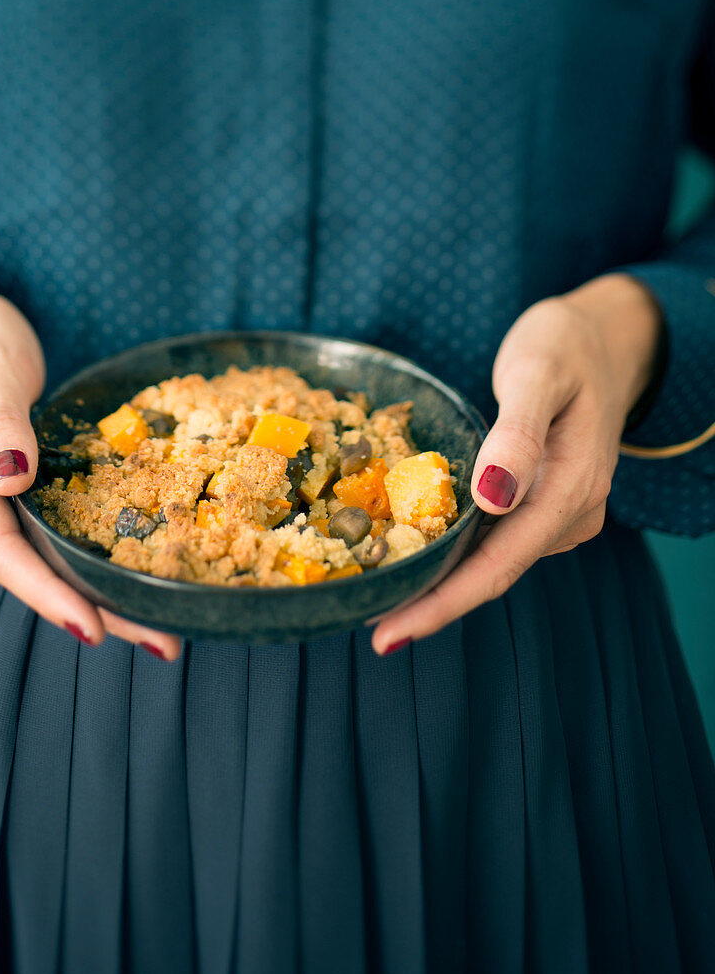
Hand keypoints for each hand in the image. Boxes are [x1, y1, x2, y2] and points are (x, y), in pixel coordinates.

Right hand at [0, 271, 180, 658]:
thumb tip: (8, 478)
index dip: (46, 590)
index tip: (91, 625)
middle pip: (23, 571)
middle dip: (88, 612)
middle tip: (160, 643)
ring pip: (35, 566)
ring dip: (94, 600)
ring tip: (158, 632)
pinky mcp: (4, 501)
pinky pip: (41, 545)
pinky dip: (82, 571)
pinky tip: (125, 588)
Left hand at [370, 273, 661, 654]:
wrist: (603, 339)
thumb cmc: (565, 347)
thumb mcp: (539, 373)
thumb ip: (518, 434)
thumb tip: (494, 498)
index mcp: (572, 488)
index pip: (499, 566)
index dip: (442, 604)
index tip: (390, 635)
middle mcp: (569, 514)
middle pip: (491, 575)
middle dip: (430, 605)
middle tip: (369, 629)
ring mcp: (558, 514)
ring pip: (491, 561)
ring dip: (438, 582)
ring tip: (378, 597)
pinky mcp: (543, 505)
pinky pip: (493, 538)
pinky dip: (452, 551)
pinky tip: (412, 555)